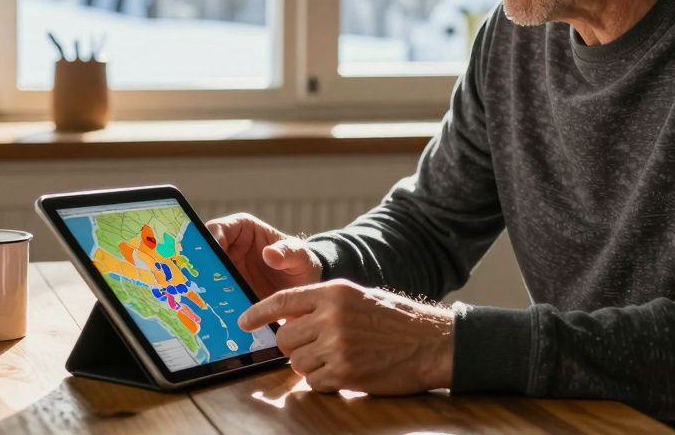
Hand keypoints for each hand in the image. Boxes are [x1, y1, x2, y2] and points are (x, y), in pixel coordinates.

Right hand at [205, 213, 321, 299]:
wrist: (304, 287)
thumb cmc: (301, 262)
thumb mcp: (299, 255)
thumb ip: (287, 252)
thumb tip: (269, 254)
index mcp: (241, 229)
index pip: (216, 230)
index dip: (208, 244)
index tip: (209, 262)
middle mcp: (228, 247)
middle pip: (204, 256)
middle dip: (199, 271)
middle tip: (199, 288)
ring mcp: (226, 271)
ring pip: (205, 278)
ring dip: (203, 291)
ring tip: (205, 306)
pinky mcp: (228, 292)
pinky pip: (214, 297)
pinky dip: (212, 305)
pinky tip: (213, 317)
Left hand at [237, 278, 454, 394]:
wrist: (431, 342)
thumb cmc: (395, 320)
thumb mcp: (357, 297)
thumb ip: (323, 304)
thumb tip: (288, 318)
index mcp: (333, 292)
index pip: (283, 301)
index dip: (258, 313)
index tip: (243, 322)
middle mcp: (331, 317)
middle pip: (285, 338)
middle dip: (293, 346)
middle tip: (313, 347)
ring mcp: (337, 346)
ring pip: (296, 362)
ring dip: (309, 364)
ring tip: (336, 357)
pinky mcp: (345, 373)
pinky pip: (313, 382)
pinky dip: (323, 380)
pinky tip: (343, 371)